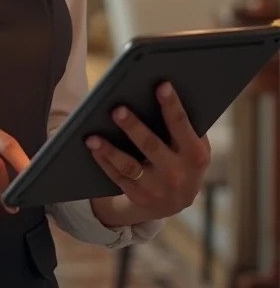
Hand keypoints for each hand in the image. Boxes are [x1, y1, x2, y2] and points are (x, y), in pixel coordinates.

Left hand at [85, 82, 210, 221]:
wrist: (176, 202)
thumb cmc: (184, 160)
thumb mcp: (194, 146)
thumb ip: (186, 125)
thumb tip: (164, 89)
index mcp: (195, 155)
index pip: (181, 125)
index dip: (172, 105)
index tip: (161, 85)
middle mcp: (177, 173)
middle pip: (151, 145)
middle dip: (133, 127)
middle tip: (117, 109)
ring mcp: (157, 188)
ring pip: (129, 165)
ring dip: (109, 150)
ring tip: (93, 136)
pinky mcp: (138, 196)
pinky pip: (117, 176)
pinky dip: (103, 161)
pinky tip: (93, 147)